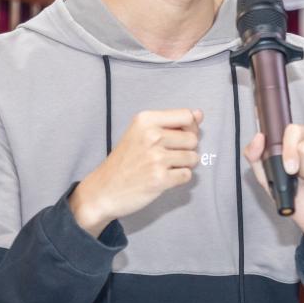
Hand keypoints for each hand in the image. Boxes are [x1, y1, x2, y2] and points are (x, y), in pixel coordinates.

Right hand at [70, 109, 201, 236]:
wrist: (104, 189)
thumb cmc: (124, 160)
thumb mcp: (141, 132)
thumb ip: (171, 122)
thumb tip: (199, 114)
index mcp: (146, 120)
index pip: (186, 116)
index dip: (190, 128)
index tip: (180, 136)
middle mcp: (151, 136)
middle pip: (193, 138)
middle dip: (186, 149)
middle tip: (168, 155)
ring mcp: (156, 158)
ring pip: (193, 158)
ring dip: (184, 165)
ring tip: (165, 167)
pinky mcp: (160, 179)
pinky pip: (187, 175)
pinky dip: (179, 178)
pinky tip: (164, 177)